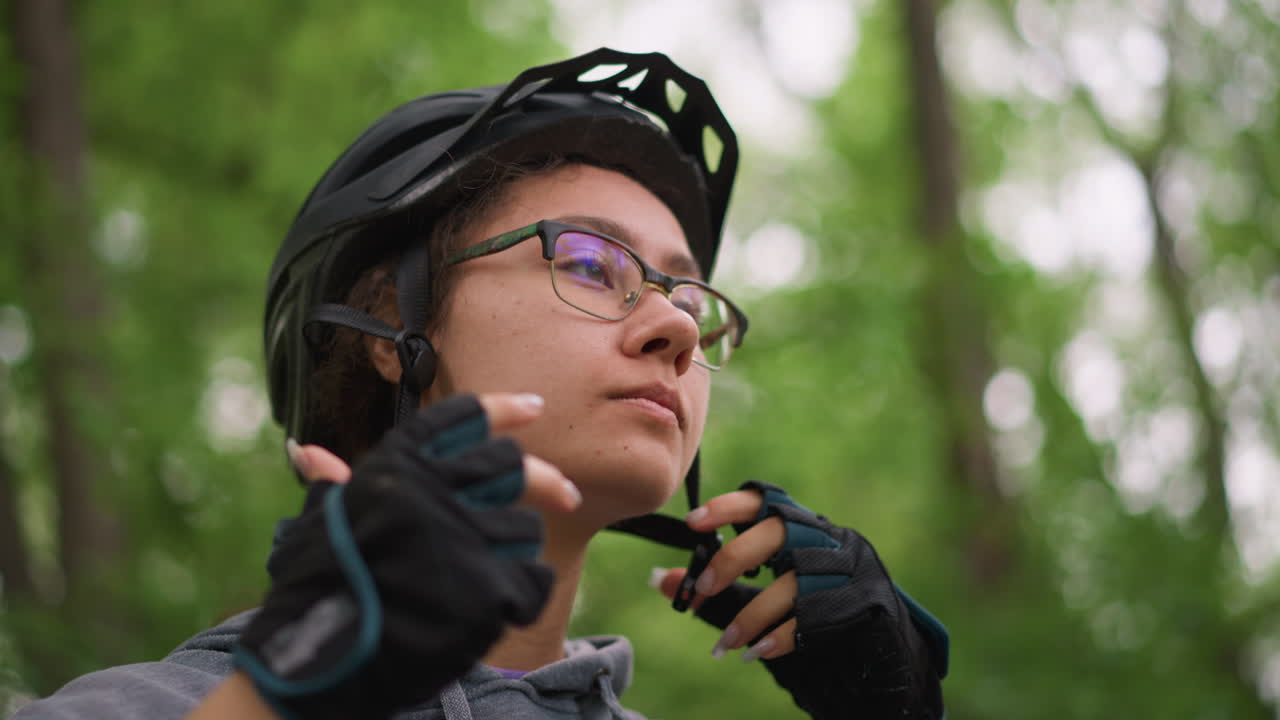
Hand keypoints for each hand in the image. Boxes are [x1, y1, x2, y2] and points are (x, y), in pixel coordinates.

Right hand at [234, 394, 579, 719]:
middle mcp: (432, 488)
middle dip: (541, 478)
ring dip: (519, 545)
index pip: (462, 418)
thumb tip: (305, 450)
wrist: (323, 655)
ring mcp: (461, 533)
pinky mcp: (485, 583)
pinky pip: (531, 575)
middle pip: (508, 463)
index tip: (535, 408)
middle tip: (566, 495)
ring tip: (503, 567)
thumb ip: (332, 484)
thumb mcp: (324, 523)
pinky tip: (509, 600)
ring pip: (523, 524)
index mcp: (396, 464)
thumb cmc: (320, 584)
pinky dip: (526, 589)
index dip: (504, 409)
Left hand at [653, 481, 946, 718]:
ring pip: (794, 581)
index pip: (766, 500)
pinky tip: (758, 652)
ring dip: (753, 614)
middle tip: (703, 590)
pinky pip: (818, 615)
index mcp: (804, 528)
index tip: (693, 523)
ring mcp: (854, 568)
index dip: (729, 506)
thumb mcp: (759, 599)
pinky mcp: (868, 601)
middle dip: (735, 558)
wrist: (881, 652)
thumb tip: (661, 580)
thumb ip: (717, 589)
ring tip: (725, 643)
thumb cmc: (812, 616)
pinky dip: (783, 636)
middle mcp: (830, 539)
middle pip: (780, 530)